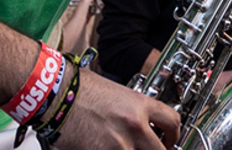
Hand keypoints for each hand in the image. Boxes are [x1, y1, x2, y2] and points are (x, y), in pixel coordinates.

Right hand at [60, 69, 179, 148]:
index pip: (172, 122)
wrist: (57, 94)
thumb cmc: (79, 88)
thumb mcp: (116, 93)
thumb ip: (133, 111)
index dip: (175, 135)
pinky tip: (105, 148)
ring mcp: (119, 145)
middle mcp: (134, 126)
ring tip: (125, 146)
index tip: (171, 140)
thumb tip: (143, 126)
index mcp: (139, 105)